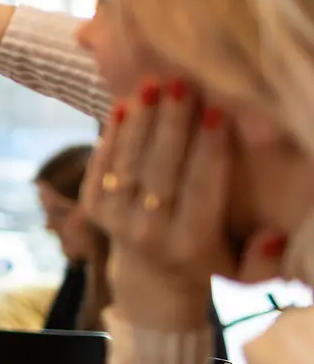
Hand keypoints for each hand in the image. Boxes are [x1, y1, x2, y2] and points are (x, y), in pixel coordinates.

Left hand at [79, 79, 285, 329]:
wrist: (151, 278)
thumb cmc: (209, 257)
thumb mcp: (242, 269)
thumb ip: (262, 257)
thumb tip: (271, 236)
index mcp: (189, 245)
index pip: (201, 189)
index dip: (207, 150)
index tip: (216, 111)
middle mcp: (148, 233)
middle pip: (160, 171)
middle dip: (171, 125)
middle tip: (180, 85)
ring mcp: (115, 220)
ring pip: (127, 164)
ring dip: (139, 121)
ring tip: (150, 85)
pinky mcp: (92, 209)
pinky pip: (100, 166)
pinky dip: (111, 135)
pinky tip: (123, 106)